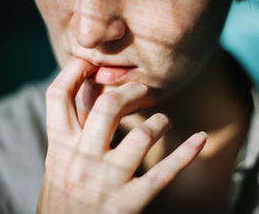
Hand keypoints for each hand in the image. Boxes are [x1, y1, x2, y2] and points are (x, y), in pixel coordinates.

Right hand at [37, 58, 206, 212]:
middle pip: (108, 105)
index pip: (58, 96)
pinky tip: (200, 138)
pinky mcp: (128, 203)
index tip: (90, 60)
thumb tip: (91, 87)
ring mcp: (106, 181)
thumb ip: (74, 128)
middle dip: (130, 90)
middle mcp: (80, 159)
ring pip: (141, 135)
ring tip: (163, 120)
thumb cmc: (64, 196)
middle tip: (142, 90)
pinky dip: (185, 154)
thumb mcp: (59, 162)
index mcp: (59, 147)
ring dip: (158, 122)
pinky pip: (163, 174)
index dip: (74, 70)